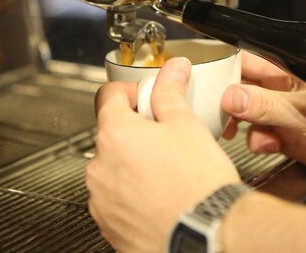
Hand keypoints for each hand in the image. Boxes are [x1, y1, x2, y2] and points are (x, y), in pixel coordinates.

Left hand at [87, 57, 240, 252]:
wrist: (206, 235)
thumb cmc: (197, 184)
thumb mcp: (186, 125)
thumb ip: (171, 92)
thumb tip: (172, 70)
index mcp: (114, 134)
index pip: (108, 95)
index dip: (131, 91)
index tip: (147, 98)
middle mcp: (99, 167)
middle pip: (111, 133)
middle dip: (135, 130)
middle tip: (165, 136)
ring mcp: (101, 199)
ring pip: (113, 168)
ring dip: (132, 163)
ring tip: (165, 170)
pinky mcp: (109, 224)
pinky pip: (115, 199)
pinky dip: (132, 193)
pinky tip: (159, 194)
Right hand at [221, 52, 305, 194]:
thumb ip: (268, 106)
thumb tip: (233, 97)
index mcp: (293, 74)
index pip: (251, 61)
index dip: (228, 71)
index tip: (211, 87)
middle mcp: (288, 92)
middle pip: (246, 89)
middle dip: (232, 103)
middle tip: (223, 116)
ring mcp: (288, 115)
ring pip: (251, 114)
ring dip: (246, 126)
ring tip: (251, 134)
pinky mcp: (290, 137)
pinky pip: (262, 135)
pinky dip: (260, 142)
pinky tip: (271, 147)